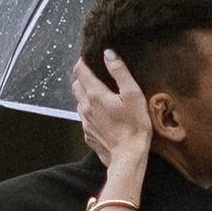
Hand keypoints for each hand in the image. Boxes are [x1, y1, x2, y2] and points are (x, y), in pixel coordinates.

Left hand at [71, 50, 153, 172]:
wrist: (128, 156)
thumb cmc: (135, 125)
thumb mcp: (133, 94)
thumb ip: (120, 72)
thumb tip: (108, 54)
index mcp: (95, 94)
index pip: (80, 70)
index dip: (83, 61)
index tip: (90, 57)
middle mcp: (86, 106)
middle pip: (76, 84)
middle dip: (83, 76)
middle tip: (96, 74)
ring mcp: (85, 121)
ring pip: (79, 101)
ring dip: (86, 94)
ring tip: (101, 94)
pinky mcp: (88, 133)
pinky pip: (84, 117)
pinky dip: (90, 110)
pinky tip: (103, 114)